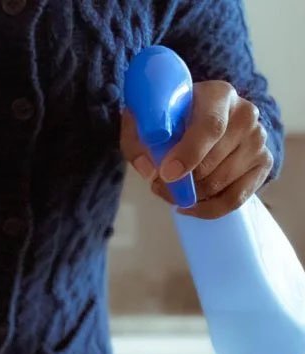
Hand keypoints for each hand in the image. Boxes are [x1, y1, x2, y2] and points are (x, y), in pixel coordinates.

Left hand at [120, 80, 272, 218]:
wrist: (201, 119)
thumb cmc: (171, 118)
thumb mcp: (145, 121)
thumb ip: (138, 141)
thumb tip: (151, 171)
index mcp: (218, 95)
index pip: (211, 126)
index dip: (189, 153)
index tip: (167, 173)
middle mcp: (246, 114)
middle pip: (213, 160)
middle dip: (180, 180)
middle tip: (158, 183)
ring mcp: (258, 140)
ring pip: (221, 182)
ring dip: (190, 195)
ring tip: (171, 189)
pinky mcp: (263, 163)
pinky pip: (235, 199)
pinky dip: (208, 209)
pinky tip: (189, 206)